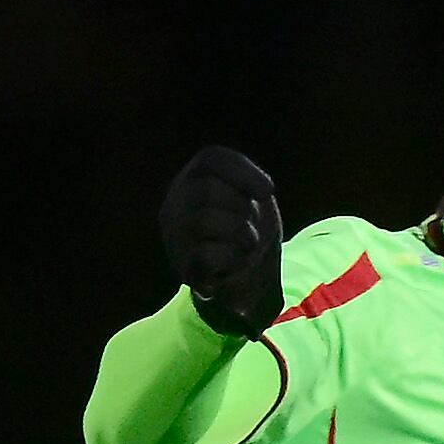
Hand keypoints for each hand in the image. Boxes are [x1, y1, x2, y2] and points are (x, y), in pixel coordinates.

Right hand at [161, 147, 284, 337]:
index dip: (243, 172)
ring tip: (248, 243)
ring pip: (203, 219)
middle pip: (208, 189)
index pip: (211, 159)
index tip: (270, 191)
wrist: (244, 284)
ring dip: (241, 232)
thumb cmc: (247, 235)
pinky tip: (237, 262)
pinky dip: (233, 258)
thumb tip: (264, 191)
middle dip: (243, 207)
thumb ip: (248, 185)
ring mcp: (174, 236)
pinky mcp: (184, 266)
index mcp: (192, 182)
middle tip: (252, 226)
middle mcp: (174, 204)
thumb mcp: (251, 202)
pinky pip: (206, 253)